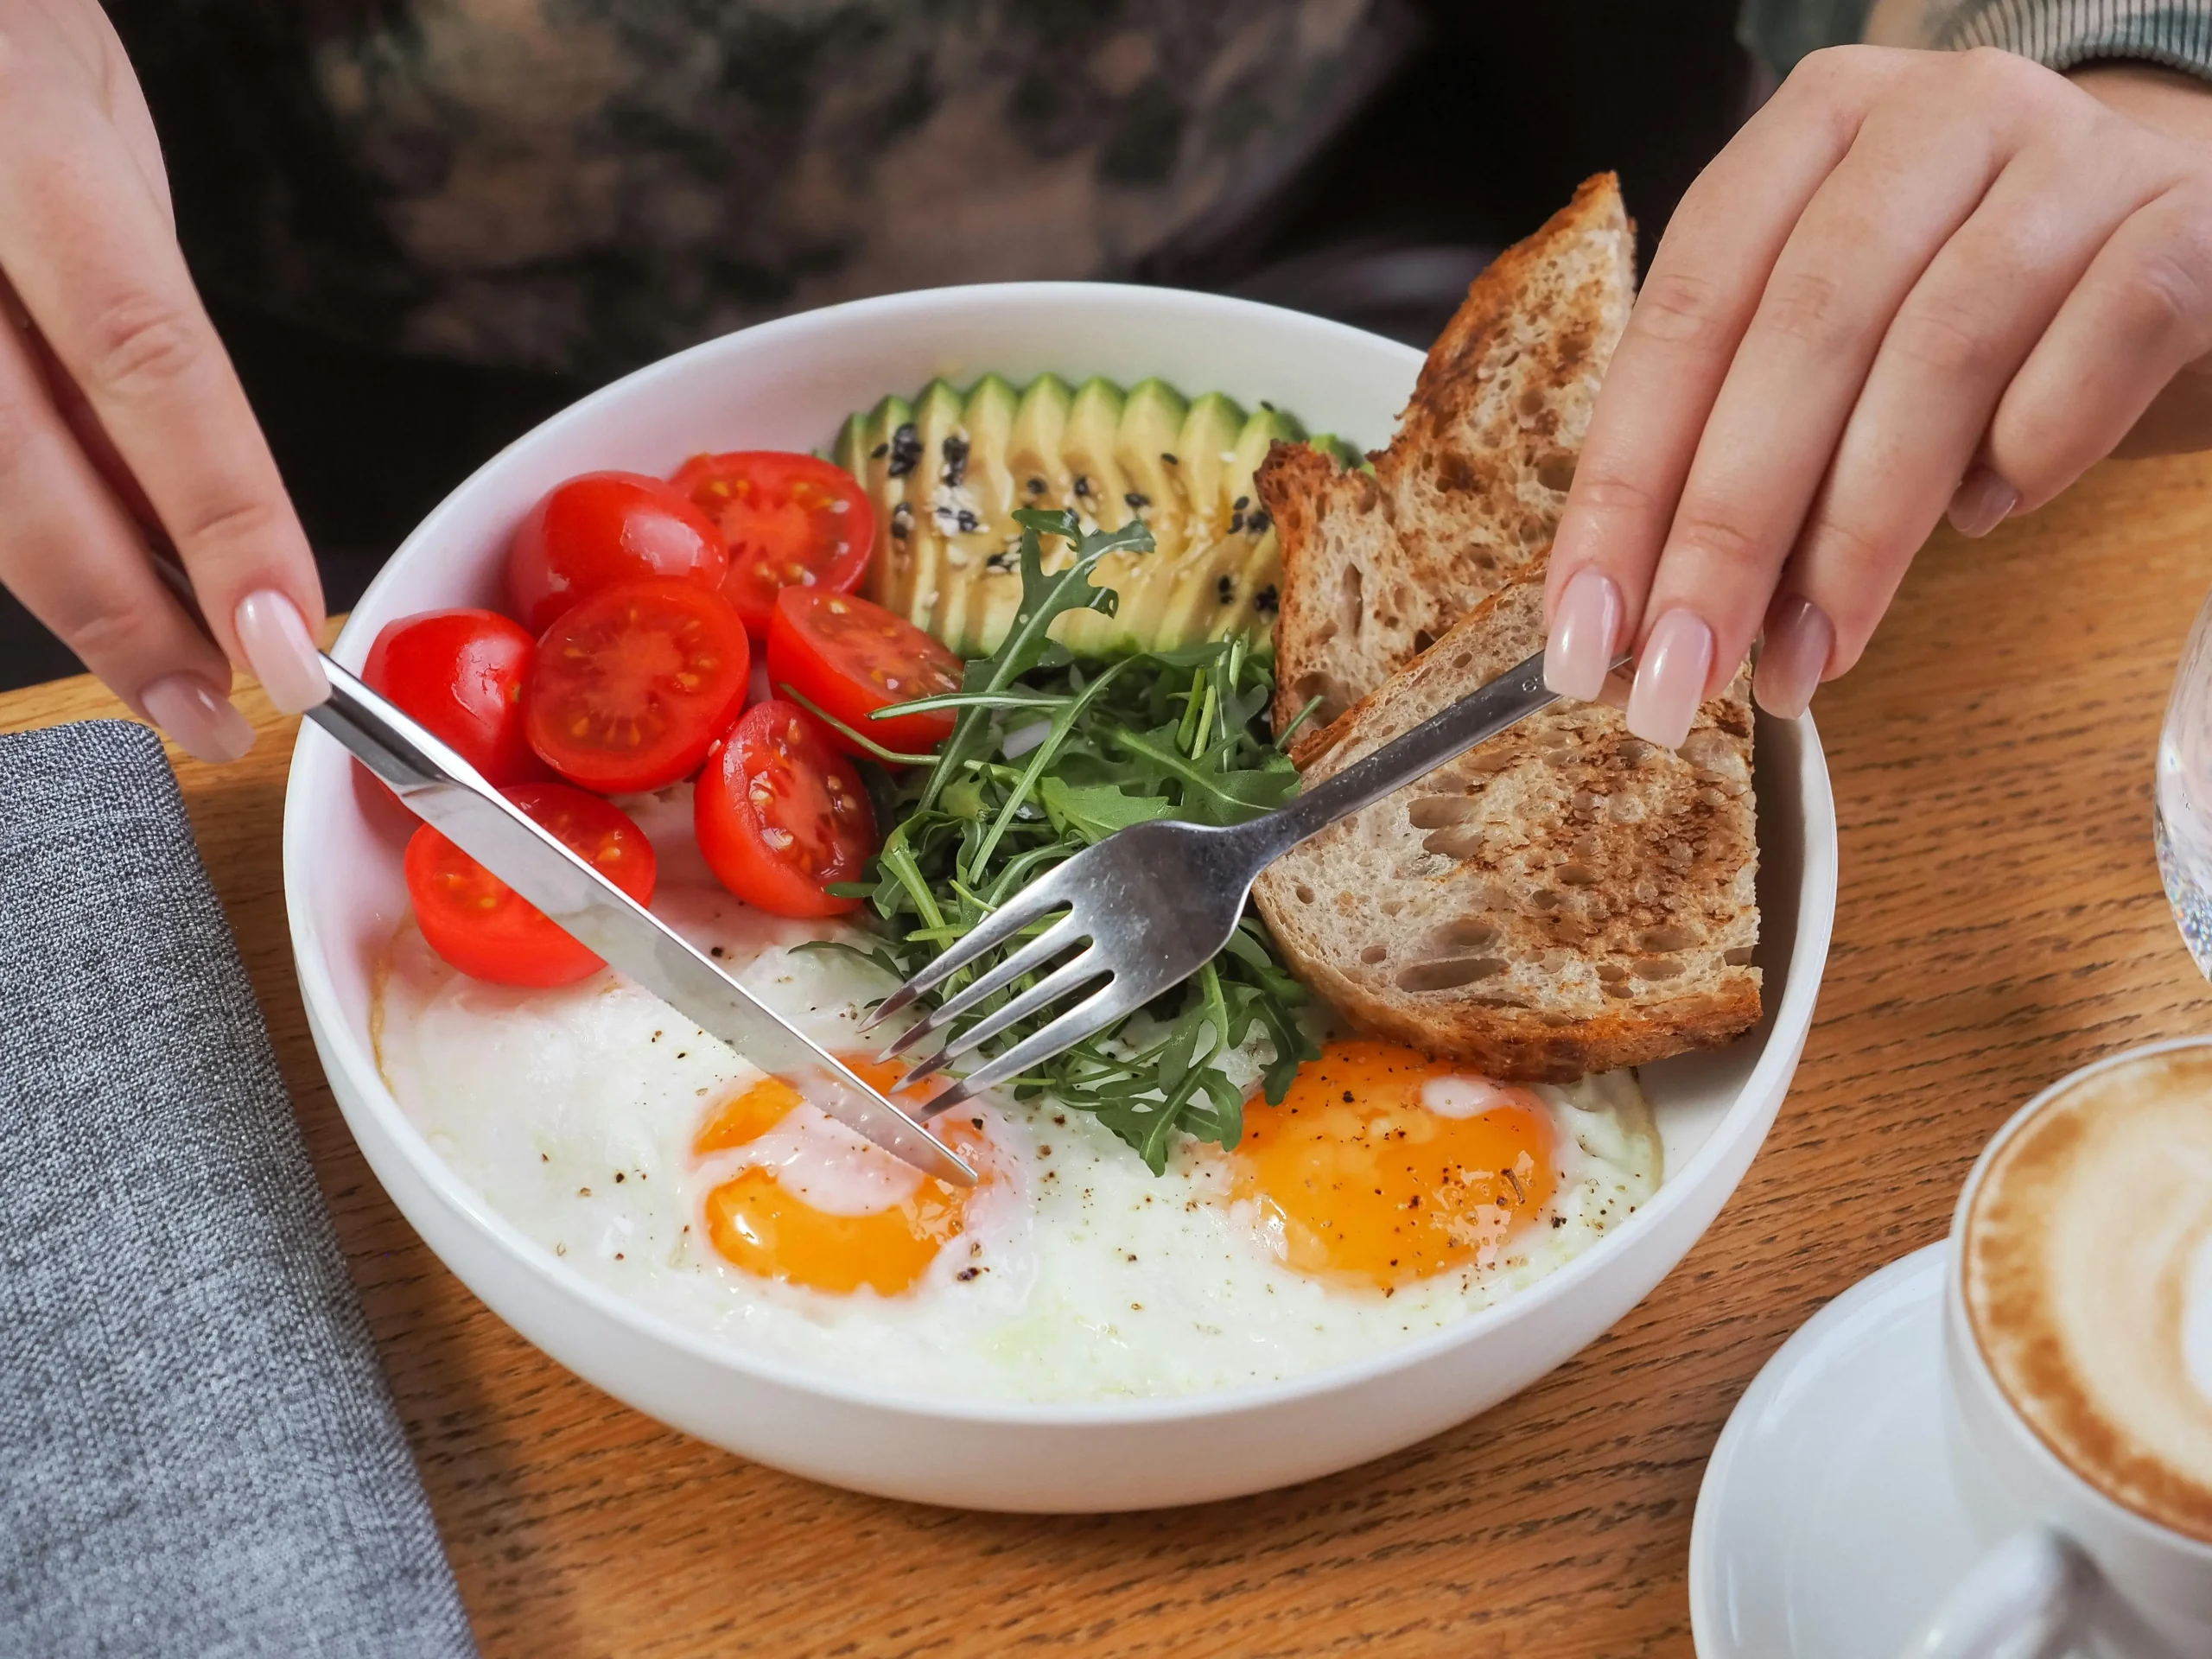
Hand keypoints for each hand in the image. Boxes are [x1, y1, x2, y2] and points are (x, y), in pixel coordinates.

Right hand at [0, 0, 327, 760]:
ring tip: (157, 663)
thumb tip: (192, 507)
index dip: (222, 521)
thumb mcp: (98, 144)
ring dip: (65, 590)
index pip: (149, 363)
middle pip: (17, 469)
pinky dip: (15, 529)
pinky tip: (71, 563)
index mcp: (25, 143)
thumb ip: (131, 314)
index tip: (286, 641)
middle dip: (125, 619)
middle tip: (212, 713)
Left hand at [1540, 46, 2211, 745]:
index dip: (1625, 482)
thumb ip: (1747, 435)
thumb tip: (1655, 617)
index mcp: (1813, 131)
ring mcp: (2070, 156)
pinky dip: (2030, 451)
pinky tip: (1985, 517)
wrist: (2183, 227)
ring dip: (1858, 534)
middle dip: (1725, 531)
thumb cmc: (1979, 306)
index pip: (1686, 313)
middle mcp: (1935, 116)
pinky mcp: (2187, 222)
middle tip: (1685, 671)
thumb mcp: (1843, 342)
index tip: (1586, 629)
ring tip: (1811, 656)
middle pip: (1800, 336)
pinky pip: (2103, 341)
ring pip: (1938, 353)